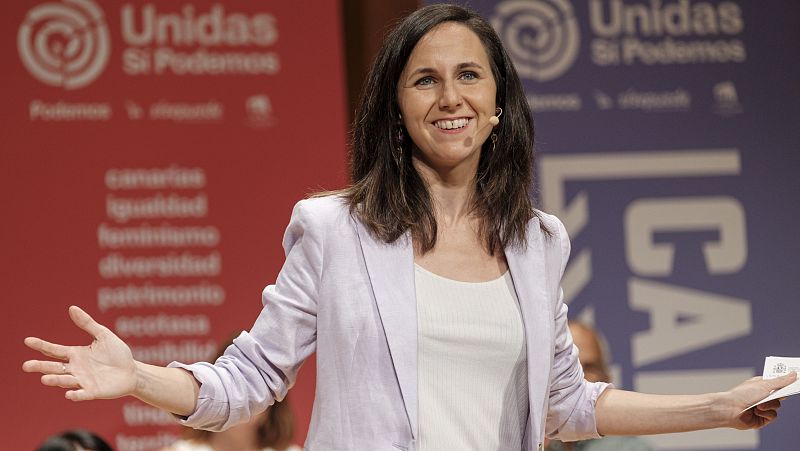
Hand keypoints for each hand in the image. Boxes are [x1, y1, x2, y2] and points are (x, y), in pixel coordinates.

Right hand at [22, 306, 137, 400]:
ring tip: (44, 379)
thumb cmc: (117, 353)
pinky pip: (83, 394)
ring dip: (56, 381)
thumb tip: (72, 308)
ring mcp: (83, 381)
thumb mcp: (103, 335)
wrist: (133, 371)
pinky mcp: (93, 392)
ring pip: (66, 381)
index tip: (28, 340)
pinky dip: (76, 395)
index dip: (41, 345)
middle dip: (40, 367)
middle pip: (54, 368)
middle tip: (26, 365)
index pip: (54, 350)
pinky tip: (69, 394)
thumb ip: (87, 323)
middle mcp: (75, 369)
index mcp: (76, 354)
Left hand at [725, 372, 796, 429]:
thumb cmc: (743, 394)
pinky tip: (757, 412)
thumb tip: (793, 374)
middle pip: (780, 395)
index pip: (778, 383)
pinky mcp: (762, 418)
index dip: (785, 383)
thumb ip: (781, 381)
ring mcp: (763, 407)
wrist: (730, 409)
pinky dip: (766, 413)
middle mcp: (762, 396)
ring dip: (769, 405)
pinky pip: (773, 415)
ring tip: (758, 405)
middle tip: (775, 394)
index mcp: (761, 385)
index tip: (796, 379)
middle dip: (778, 396)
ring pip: (777, 406)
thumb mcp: (764, 385)